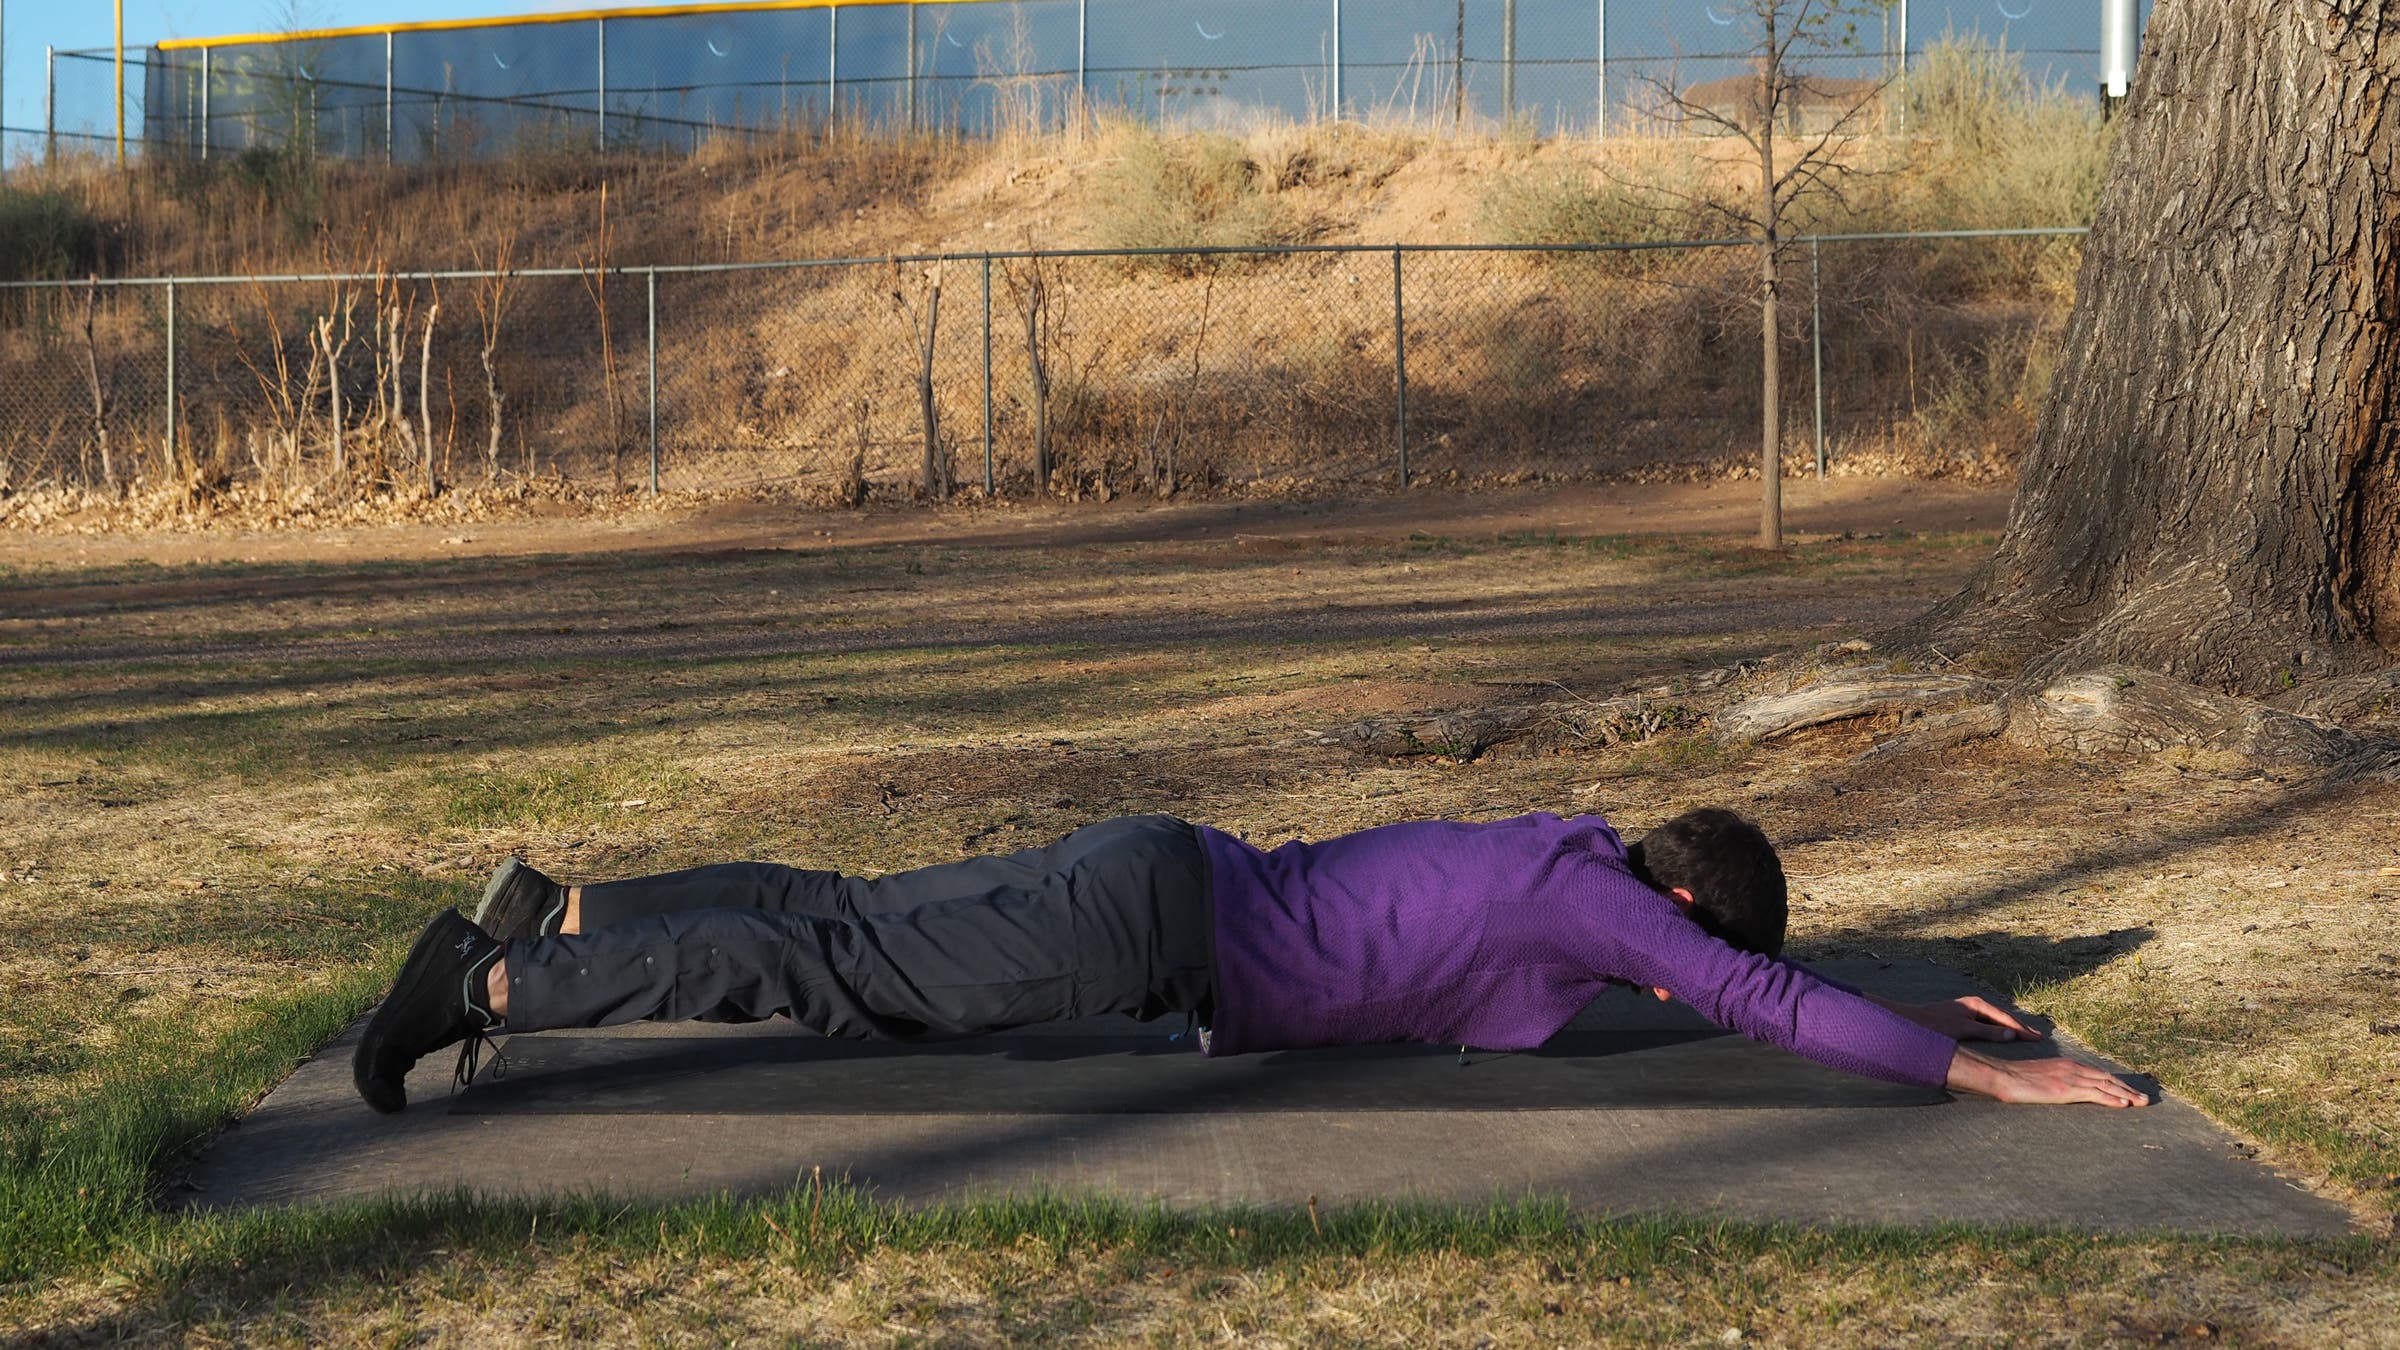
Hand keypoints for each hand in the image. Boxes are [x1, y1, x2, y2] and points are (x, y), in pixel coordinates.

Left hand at [1884, 994, 2042, 1042]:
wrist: (1912, 1022)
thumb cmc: (1935, 1026)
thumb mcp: (1964, 1029)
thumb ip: (1988, 1032)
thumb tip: (2012, 1034)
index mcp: (1977, 1005)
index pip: (2005, 1018)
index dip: (2022, 1029)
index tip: (2038, 1038)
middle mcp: (1974, 1005)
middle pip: (2002, 1017)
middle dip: (2020, 1027)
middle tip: (2038, 1037)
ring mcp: (1968, 1010)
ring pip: (1995, 1020)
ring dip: (2010, 1028)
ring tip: (2025, 1036)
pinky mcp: (1963, 1017)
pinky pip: (1986, 1023)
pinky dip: (1998, 1029)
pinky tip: (2003, 1035)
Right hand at [1946, 1047, 2149, 1107]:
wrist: (2002, 1076)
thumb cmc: (2014, 1078)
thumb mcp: (2039, 1076)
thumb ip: (2054, 1080)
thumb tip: (2058, 1090)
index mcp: (2067, 1064)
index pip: (2098, 1073)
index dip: (2116, 1082)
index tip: (2130, 1090)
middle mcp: (2073, 1068)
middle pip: (2107, 1078)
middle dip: (2128, 1088)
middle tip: (2145, 1098)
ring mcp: (2071, 1077)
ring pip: (2106, 1085)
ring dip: (2127, 1094)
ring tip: (2142, 1103)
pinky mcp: (2067, 1089)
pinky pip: (2095, 1094)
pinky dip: (2112, 1099)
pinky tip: (2124, 1104)